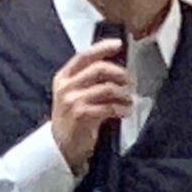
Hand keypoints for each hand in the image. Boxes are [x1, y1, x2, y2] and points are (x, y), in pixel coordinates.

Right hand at [49, 38, 131, 173]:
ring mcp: (73, 100)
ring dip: (124, 93)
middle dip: (120, 73)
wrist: (60, 146)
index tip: (118, 45)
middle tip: (130, 81)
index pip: (84, 56)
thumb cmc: (71, 119)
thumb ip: (87, 80)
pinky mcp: (82, 115)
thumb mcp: (73, 94)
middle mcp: (66, 86)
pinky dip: (122, 108)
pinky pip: (109, 107)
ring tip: (129, 100)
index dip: (102, 48)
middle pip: (99, 69)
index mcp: (63, 77)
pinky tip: (126, 111)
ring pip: (107, 88)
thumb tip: (115, 68)